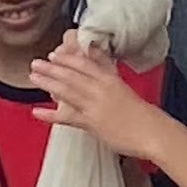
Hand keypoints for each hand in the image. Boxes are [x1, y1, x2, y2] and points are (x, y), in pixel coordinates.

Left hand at [29, 36, 170, 160]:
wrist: (153, 132)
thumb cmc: (141, 113)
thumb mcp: (123, 86)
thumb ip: (107, 71)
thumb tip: (96, 57)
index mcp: (110, 79)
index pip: (84, 64)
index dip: (67, 58)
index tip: (53, 54)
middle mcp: (100, 90)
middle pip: (71, 75)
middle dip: (52, 67)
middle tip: (36, 63)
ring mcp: (95, 106)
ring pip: (67, 90)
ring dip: (48, 82)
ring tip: (33, 77)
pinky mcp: (92, 123)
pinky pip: (67, 117)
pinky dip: (50, 115)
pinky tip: (37, 112)